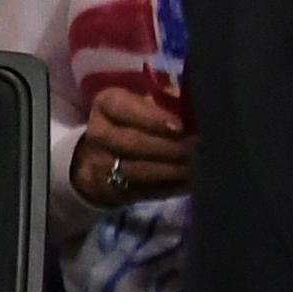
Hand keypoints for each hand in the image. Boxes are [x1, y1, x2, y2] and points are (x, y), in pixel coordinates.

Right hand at [76, 82, 195, 207]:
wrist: (102, 156)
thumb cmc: (133, 122)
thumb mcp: (141, 104)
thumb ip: (163, 102)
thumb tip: (185, 100)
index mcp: (106, 105)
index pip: (123, 108)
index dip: (152, 118)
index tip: (179, 127)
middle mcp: (98, 134)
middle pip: (131, 142)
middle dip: (167, 148)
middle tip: (194, 150)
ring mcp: (100, 164)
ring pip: (136, 170)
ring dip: (168, 170)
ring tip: (193, 168)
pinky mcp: (109, 190)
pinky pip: (140, 191)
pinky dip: (166, 188)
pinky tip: (185, 183)